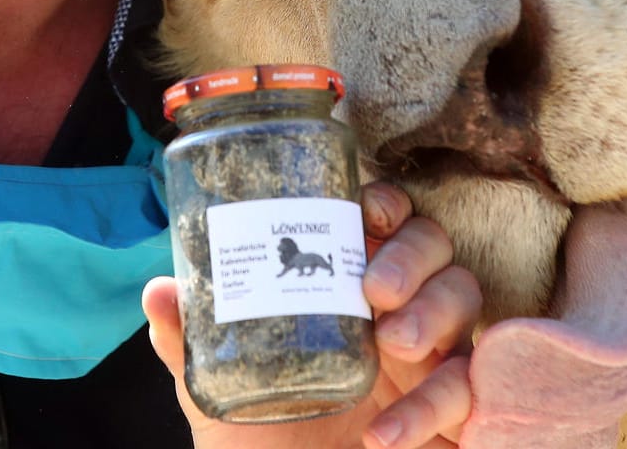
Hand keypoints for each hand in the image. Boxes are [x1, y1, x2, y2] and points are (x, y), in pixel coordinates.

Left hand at [143, 181, 482, 448]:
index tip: (367, 211)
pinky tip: (385, 436)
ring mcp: (432, 359)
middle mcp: (398, 310)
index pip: (386, 220)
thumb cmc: (262, 439)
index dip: (386, 202)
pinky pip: (468, 391)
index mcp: (349, 286)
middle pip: (436, 246)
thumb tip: (158, 292)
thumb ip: (189, 341)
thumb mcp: (217, 389)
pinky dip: (433, 407)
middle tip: (374, 289)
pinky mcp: (454, 412)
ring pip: (465, 298)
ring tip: (393, 343)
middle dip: (412, 255)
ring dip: (434, 311)